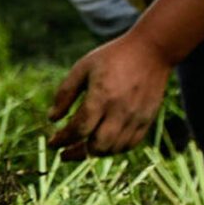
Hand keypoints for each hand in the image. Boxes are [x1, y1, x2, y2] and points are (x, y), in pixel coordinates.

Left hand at [49, 31, 174, 156]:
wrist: (151, 51)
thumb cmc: (113, 57)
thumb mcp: (83, 68)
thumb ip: (65, 93)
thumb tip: (52, 118)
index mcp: (102, 96)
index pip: (79, 129)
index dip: (63, 140)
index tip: (52, 144)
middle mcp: (121, 110)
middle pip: (97, 145)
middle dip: (77, 153)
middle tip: (64, 153)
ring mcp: (137, 117)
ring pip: (113, 148)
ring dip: (94, 153)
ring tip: (81, 149)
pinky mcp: (147, 119)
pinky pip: (129, 144)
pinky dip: (113, 149)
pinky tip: (102, 144)